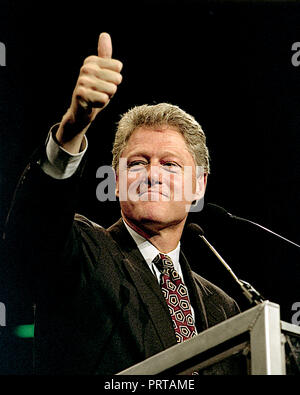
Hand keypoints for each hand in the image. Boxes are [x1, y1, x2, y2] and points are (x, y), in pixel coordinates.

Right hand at [56, 33, 122, 151]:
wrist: (81, 112)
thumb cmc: (95, 91)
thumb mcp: (103, 72)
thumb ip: (105, 55)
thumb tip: (104, 34)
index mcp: (92, 61)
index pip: (118, 67)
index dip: (114, 79)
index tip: (103, 83)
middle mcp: (86, 68)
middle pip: (116, 78)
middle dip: (111, 89)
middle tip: (100, 92)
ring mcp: (82, 81)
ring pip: (111, 89)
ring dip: (106, 97)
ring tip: (96, 97)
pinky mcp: (81, 94)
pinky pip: (104, 99)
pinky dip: (101, 104)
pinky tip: (92, 104)